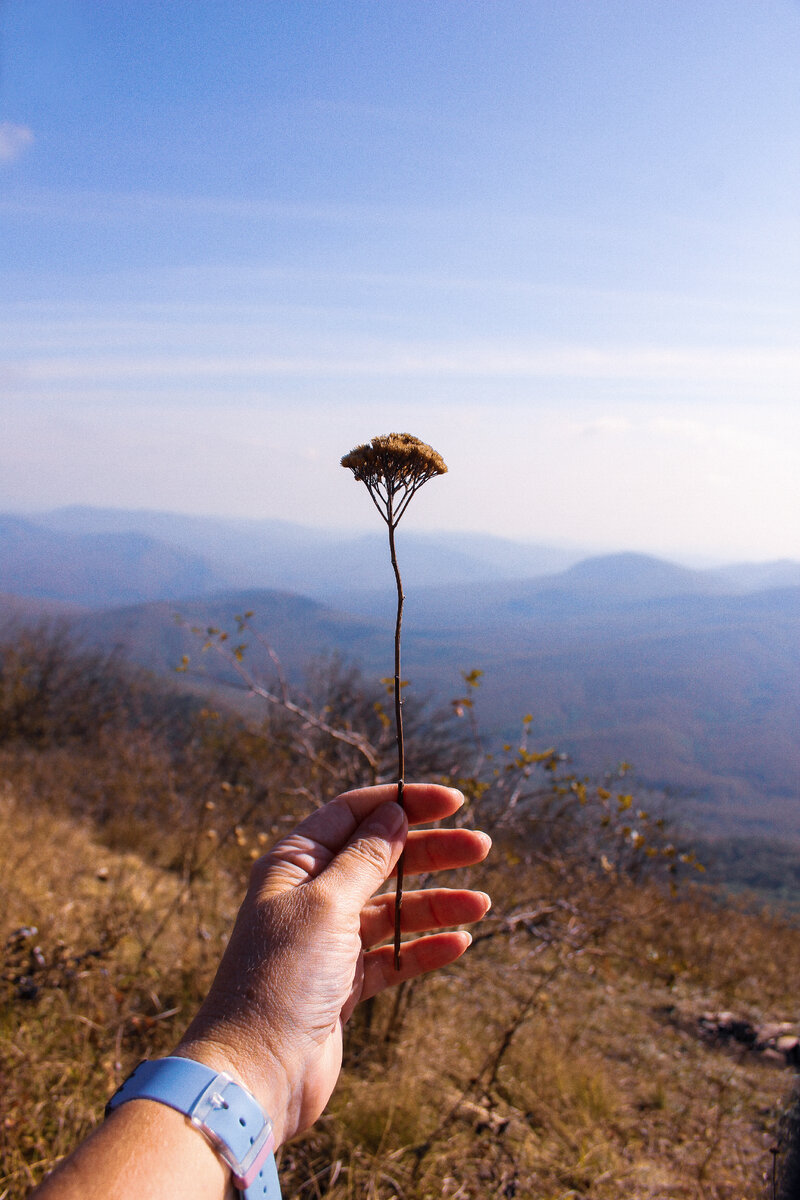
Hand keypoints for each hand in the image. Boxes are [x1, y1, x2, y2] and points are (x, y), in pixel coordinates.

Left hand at [175, 783, 490, 1145]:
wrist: (258, 1072)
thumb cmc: (281, 978)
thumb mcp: (328, 905)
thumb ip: (366, 858)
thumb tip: (393, 813)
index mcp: (295, 864)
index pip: (354, 814)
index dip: (403, 803)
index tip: (454, 802)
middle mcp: (311, 897)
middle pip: (381, 858)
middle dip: (431, 851)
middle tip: (481, 848)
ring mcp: (328, 941)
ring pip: (393, 909)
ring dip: (437, 903)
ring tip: (482, 903)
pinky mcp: (344, 984)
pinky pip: (393, 955)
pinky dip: (424, 948)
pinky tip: (460, 943)